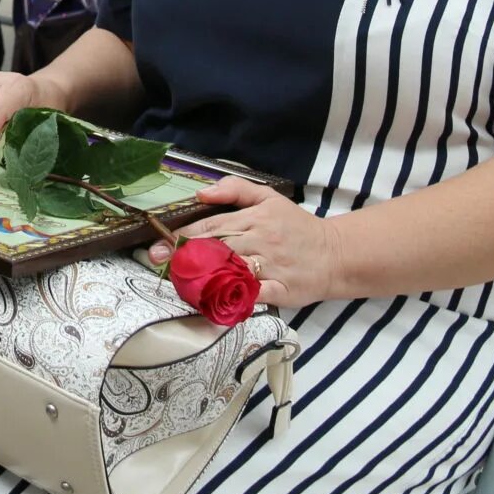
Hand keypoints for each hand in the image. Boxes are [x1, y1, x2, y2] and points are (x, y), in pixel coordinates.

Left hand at [145, 176, 343, 310]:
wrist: (335, 254)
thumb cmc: (297, 226)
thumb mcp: (270, 198)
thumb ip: (236, 189)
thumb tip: (202, 193)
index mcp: (254, 218)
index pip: (211, 226)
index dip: (183, 235)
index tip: (160, 242)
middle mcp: (260, 240)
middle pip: (215, 248)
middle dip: (184, 255)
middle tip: (158, 261)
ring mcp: (271, 266)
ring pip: (231, 271)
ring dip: (202, 277)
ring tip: (177, 281)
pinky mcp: (282, 290)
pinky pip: (253, 296)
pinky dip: (233, 299)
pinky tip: (212, 303)